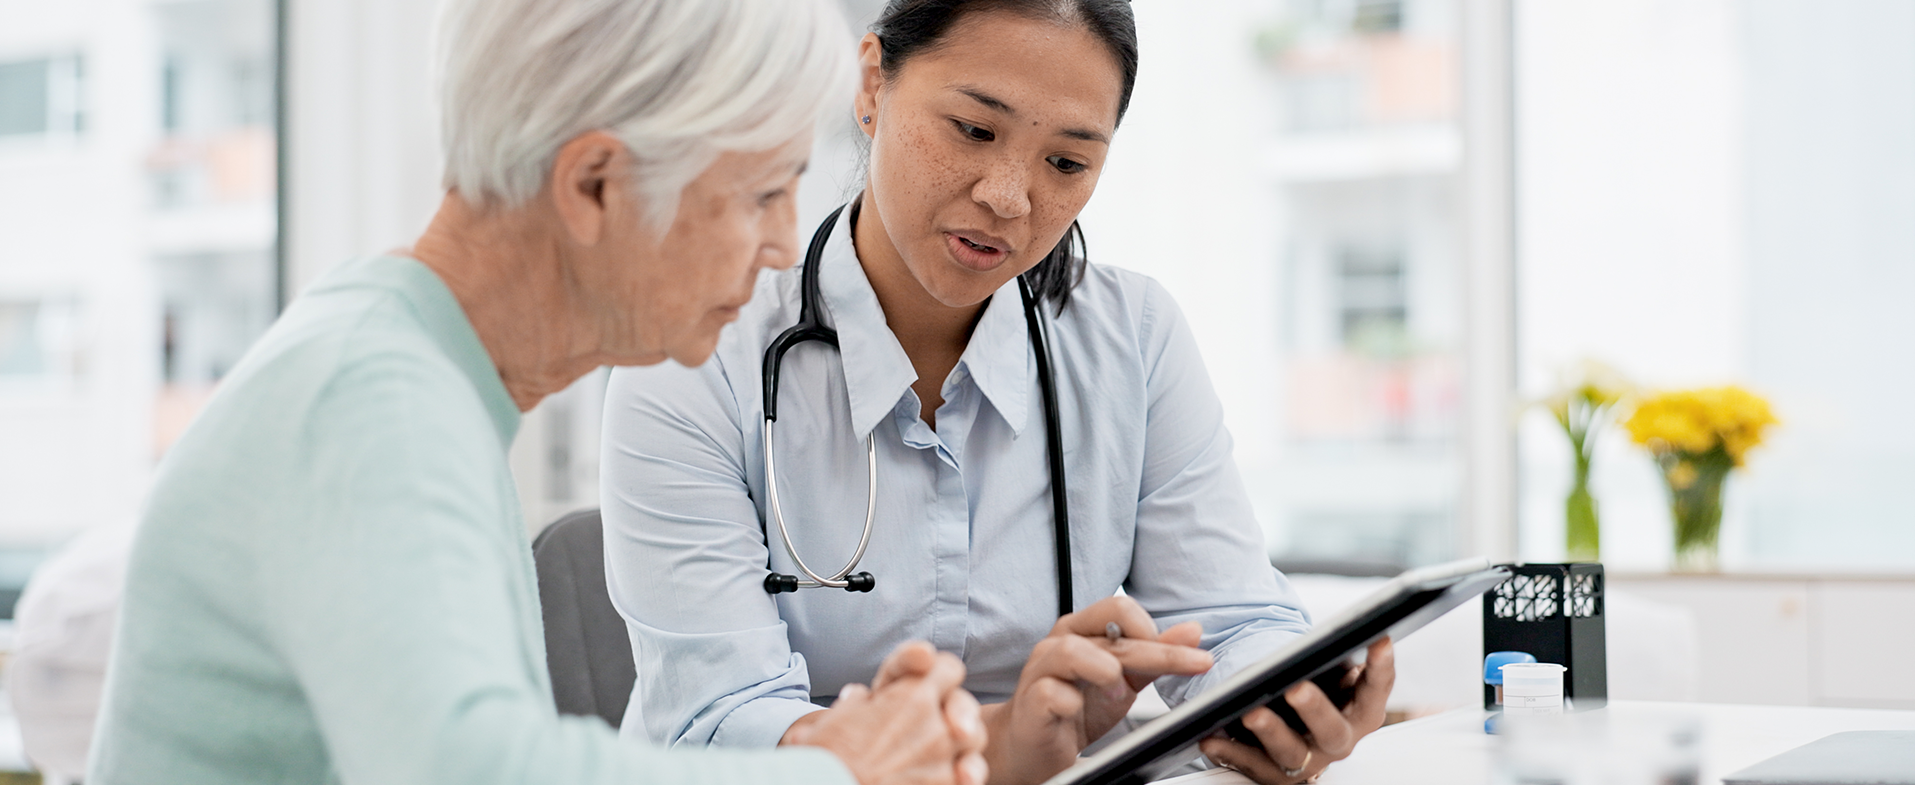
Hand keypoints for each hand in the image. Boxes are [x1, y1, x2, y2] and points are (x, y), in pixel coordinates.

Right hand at [783, 641, 989, 784]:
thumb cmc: (827, 758)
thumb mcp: (834, 719)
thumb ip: (856, 702)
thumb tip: (860, 696)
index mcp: (910, 697)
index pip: (948, 669)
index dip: (940, 675)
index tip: (930, 687)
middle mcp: (935, 725)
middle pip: (966, 708)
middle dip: (954, 714)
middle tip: (933, 726)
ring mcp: (944, 761)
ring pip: (974, 744)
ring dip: (960, 746)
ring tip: (935, 756)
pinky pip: (966, 777)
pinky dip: (957, 776)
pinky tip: (937, 778)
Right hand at [979, 596, 1212, 784]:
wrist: (1033, 745)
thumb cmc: (1074, 707)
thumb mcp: (1124, 680)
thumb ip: (1155, 655)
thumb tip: (1192, 632)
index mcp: (1082, 629)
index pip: (1122, 609)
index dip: (1157, 630)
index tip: (1192, 655)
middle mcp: (1059, 642)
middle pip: (1110, 629)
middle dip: (1157, 650)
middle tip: (1192, 664)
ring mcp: (1040, 670)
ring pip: (1071, 651)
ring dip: (1106, 671)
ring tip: (1120, 694)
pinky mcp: (1029, 702)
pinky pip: (1050, 693)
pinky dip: (1070, 702)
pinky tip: (1078, 711)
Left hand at [1198, 638, 1395, 783]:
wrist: (1296, 728)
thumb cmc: (1318, 689)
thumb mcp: (1330, 673)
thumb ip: (1332, 659)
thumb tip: (1329, 634)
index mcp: (1361, 712)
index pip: (1376, 689)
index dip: (1381, 666)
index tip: (1379, 639)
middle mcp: (1339, 739)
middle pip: (1332, 731)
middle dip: (1315, 709)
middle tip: (1297, 688)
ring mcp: (1309, 761)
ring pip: (1292, 753)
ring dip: (1270, 732)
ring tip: (1251, 713)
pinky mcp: (1278, 776)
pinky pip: (1253, 767)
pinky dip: (1230, 752)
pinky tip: (1211, 737)